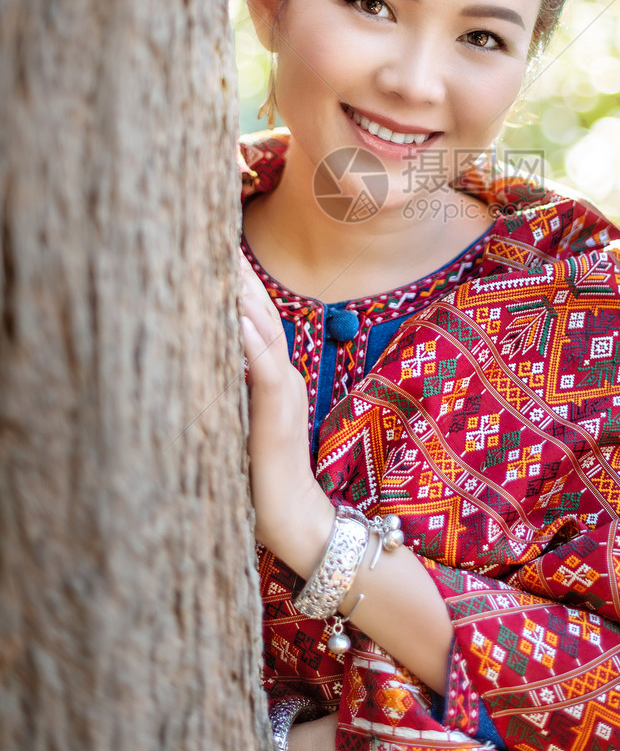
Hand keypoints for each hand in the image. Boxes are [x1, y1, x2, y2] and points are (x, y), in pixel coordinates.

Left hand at [239, 249, 330, 565]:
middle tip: (212, 231)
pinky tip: (232, 314)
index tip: (210, 248)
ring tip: (220, 255)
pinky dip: (248, 337)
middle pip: (259, 308)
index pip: (252, 315)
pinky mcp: (276, 411)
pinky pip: (263, 365)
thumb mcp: (238, 425)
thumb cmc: (261, 478)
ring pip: (263, 327)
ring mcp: (283, 388)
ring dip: (242, 292)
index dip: (234, 281)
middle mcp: (282, 372)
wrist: (296, 518)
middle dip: (236, 271)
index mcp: (272, 373)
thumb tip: (192, 365)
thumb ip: (227, 392)